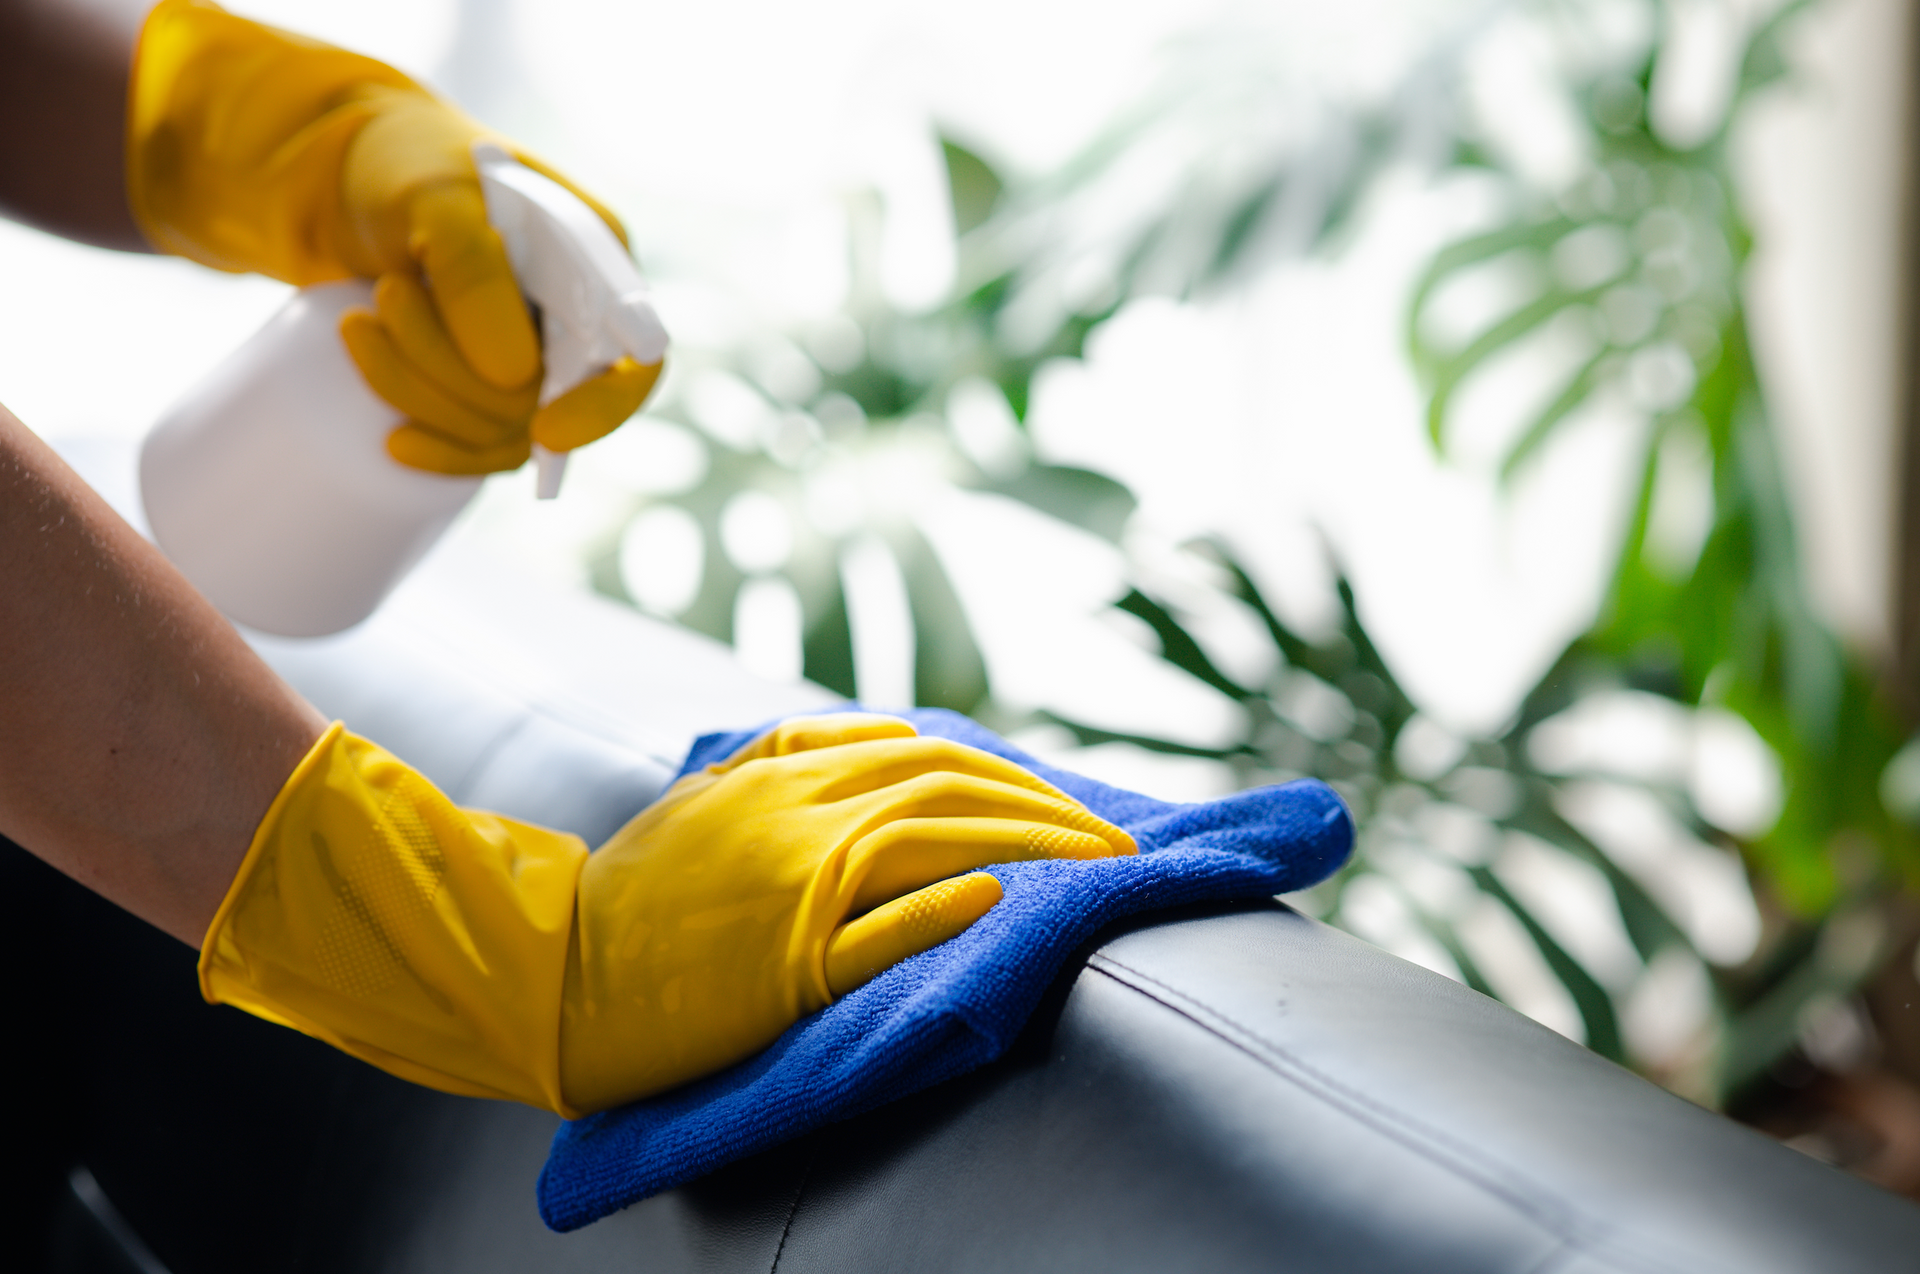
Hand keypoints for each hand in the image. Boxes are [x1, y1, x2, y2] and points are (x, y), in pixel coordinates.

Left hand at [126, 0, 659, 474]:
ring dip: (420, 388)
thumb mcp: (432, 196)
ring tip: (359, 322)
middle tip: (386, 293)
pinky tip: (392, 439)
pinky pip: (480, 449)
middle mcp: (581, 318)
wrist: (344, 179)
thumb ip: (474, 273)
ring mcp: (536, 361)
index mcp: (596, 259)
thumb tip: (514, 378)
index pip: (638, 356)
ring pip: (505, 431)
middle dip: (453, 368)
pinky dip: (434, 444)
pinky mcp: (488, 391)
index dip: (603, 404)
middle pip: (553, 402)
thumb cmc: (403, 164)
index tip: (546, 430)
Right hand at [199, 715, 1134, 1115]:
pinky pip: (876, 930)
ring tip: (1096, 865)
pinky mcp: (783, 962)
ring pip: (932, 840)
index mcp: (784, 772)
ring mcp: (791, 885)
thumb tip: (895, 741)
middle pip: (950, 787)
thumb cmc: (642, 891)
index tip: (1068, 800)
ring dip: (1028, 844)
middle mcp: (796, 813)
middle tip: (1116, 839)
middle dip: (1047, 807)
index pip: (930, 753)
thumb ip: (796, 755)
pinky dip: (939, 907)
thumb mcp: (714, 794)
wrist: (555, 971)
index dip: (1012, 772)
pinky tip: (996, 896)